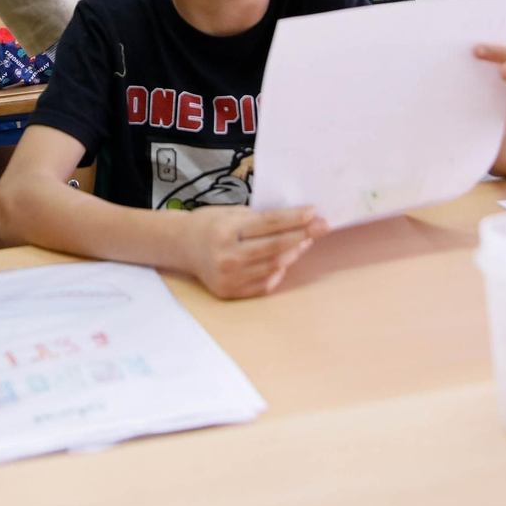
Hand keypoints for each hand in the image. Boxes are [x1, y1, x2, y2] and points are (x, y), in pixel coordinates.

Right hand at [180, 205, 327, 298]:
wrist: (182, 246)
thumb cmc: (210, 224)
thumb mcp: (231, 213)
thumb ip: (260, 219)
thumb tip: (298, 222)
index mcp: (226, 230)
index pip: (269, 224)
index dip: (294, 218)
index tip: (314, 212)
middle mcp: (227, 256)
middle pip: (276, 246)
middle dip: (303, 234)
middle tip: (323, 226)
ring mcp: (229, 277)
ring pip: (274, 266)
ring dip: (294, 252)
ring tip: (305, 240)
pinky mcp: (231, 292)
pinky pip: (265, 283)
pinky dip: (279, 270)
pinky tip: (286, 257)